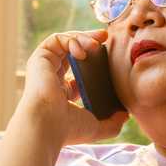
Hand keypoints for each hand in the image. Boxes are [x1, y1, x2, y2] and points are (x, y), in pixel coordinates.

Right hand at [18, 29, 128, 146]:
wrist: (48, 124)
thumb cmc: (68, 129)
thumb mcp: (96, 126)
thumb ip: (112, 122)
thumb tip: (125, 115)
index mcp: (63, 93)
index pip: (80, 71)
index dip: (96, 60)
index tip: (110, 55)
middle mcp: (52, 78)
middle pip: (73, 51)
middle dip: (90, 40)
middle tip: (105, 37)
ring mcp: (45, 67)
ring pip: (65, 42)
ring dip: (83, 37)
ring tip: (96, 44)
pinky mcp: (40, 59)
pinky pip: (56, 40)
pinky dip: (71, 39)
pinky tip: (83, 51)